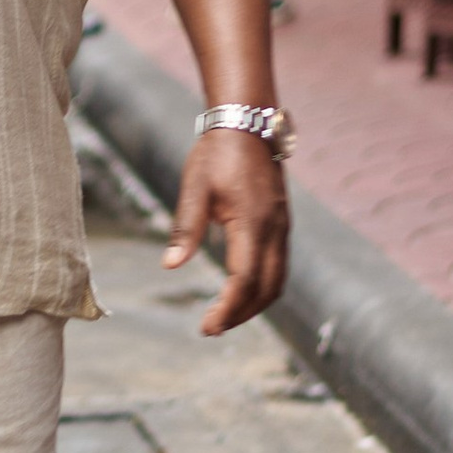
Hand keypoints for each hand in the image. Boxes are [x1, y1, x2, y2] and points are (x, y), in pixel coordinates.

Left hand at [164, 130, 290, 334]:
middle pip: (267, 289)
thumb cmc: (217, 154)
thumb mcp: (194, 188)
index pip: (245, 280)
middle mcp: (275, 230)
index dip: (228, 308)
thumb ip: (186, 229)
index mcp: (253, 223)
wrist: (248, 123)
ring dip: (255, 304)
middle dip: (242, 314)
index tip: (206, 327)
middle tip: (212, 328)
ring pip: (278, 281)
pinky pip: (279, 267)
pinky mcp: (281, 224)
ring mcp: (282, 228)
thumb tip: (170, 266)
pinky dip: (263, 287)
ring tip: (225, 317)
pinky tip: (242, 291)